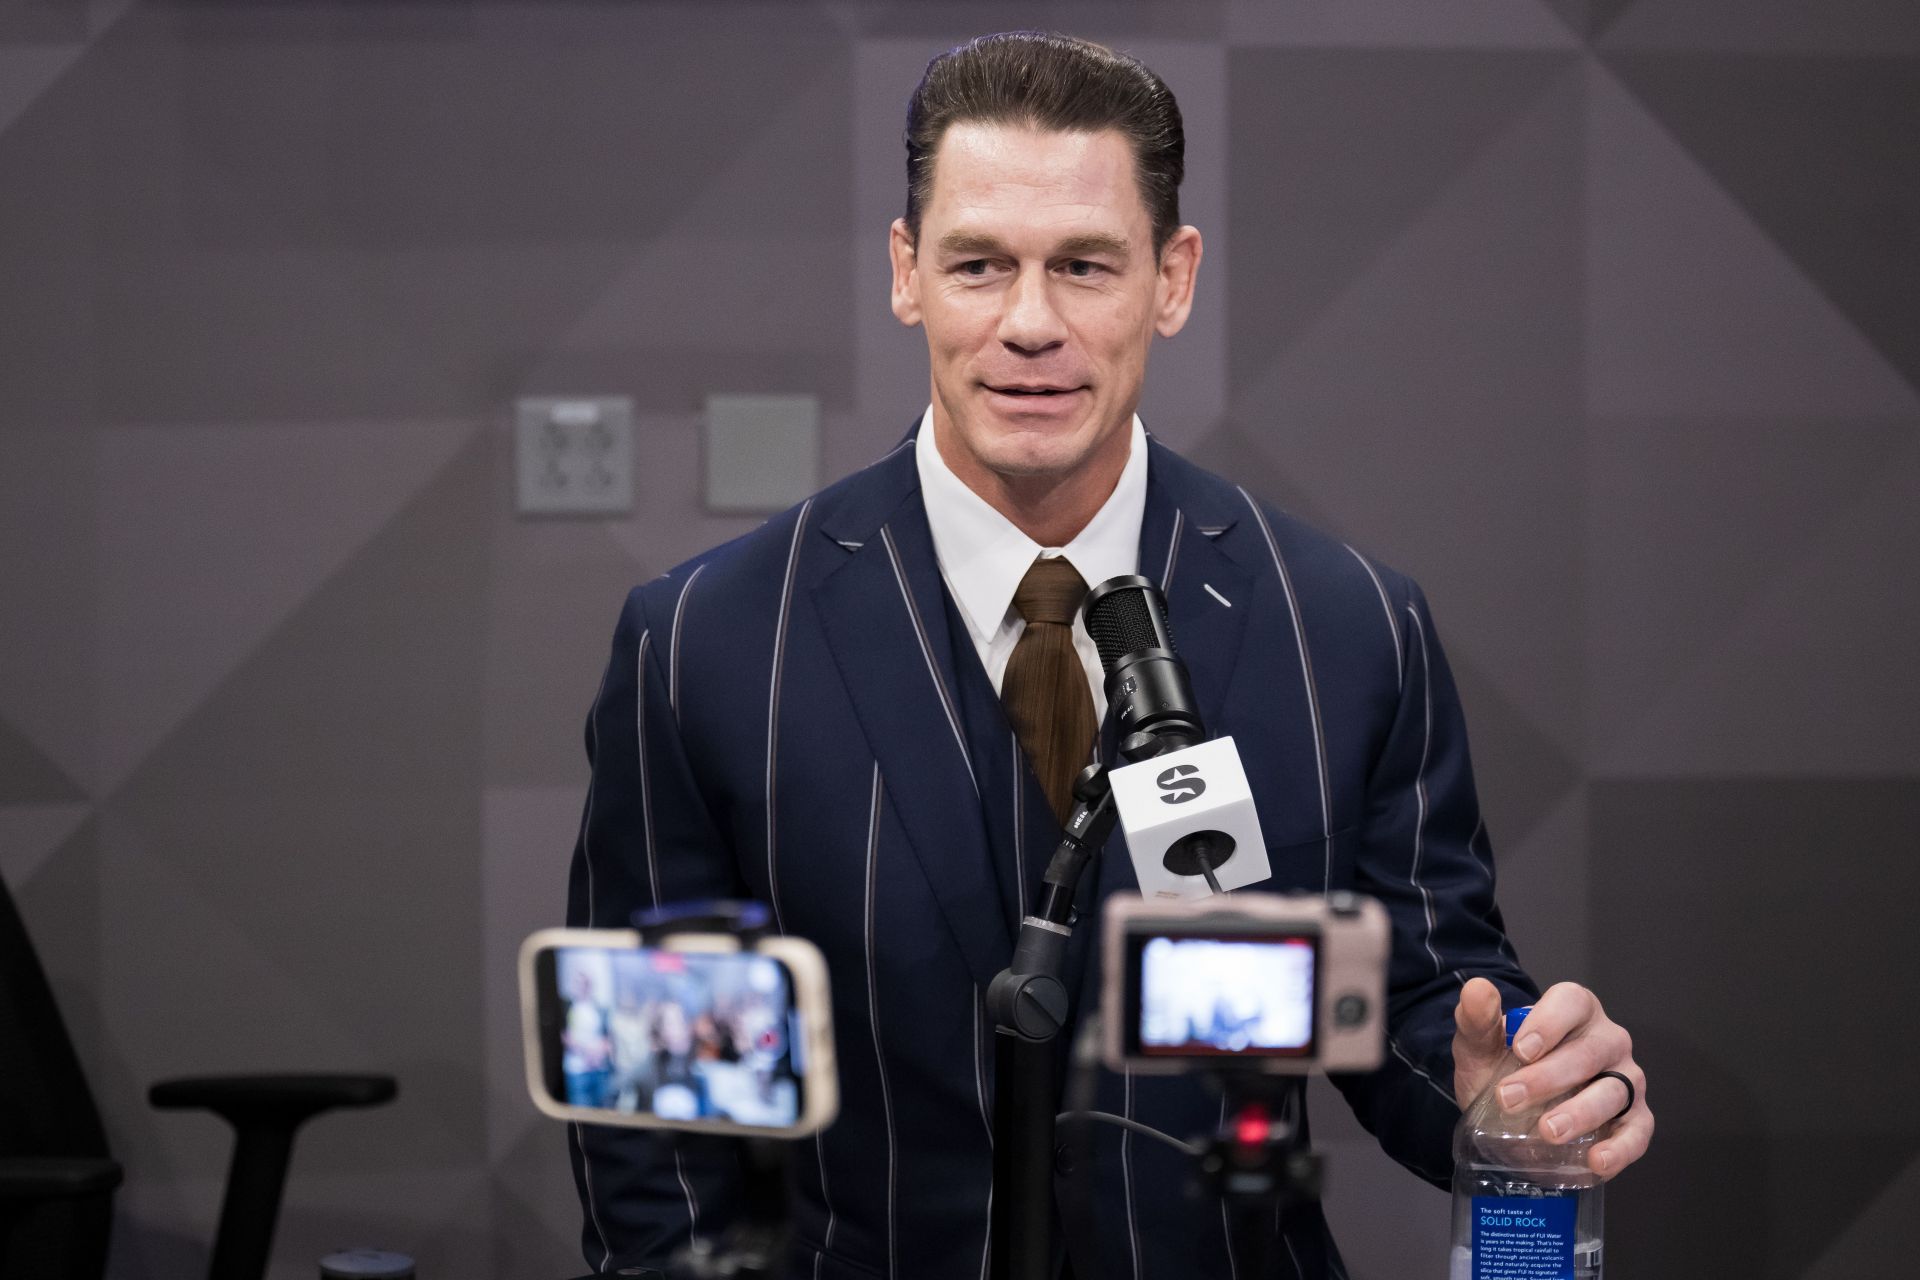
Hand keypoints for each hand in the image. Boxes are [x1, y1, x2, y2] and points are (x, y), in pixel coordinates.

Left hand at [1451, 977, 1652, 1179]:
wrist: (1509, 1117)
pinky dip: (1621, 1148)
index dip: (1549, 1024)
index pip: (1572, 1002)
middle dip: (1549, 1077)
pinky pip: (1637, 1132)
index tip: (1520, 1051)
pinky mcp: (1635, 1119)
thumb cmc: (1501, 1070)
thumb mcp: (1479, 1048)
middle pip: (1590, 1052)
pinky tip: (1596, 1161)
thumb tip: (1477, 989)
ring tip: (1548, 1132)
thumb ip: (1476, 1020)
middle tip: (1509, 1099)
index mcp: (1573, 1011)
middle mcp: (1607, 1040)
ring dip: (1581, 1112)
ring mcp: (1626, 1080)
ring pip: (1615, 1091)